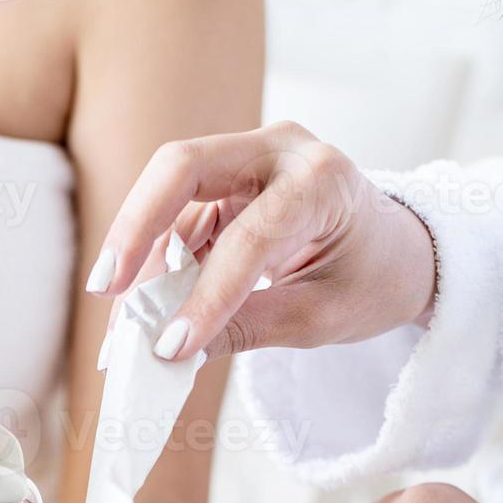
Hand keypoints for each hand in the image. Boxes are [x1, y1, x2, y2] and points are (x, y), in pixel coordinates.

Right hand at [85, 122, 437, 361]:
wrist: (395, 250)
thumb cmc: (373, 278)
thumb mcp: (321, 316)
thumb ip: (249, 328)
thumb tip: (174, 351)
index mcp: (322, 178)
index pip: (250, 235)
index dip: (207, 295)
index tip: (172, 347)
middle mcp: (278, 151)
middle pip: (182, 168)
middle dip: (136, 229)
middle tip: (106, 288)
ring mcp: (245, 161)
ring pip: (166, 195)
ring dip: (136, 259)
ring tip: (119, 321)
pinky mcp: (222, 185)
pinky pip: (173, 219)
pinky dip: (150, 265)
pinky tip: (134, 306)